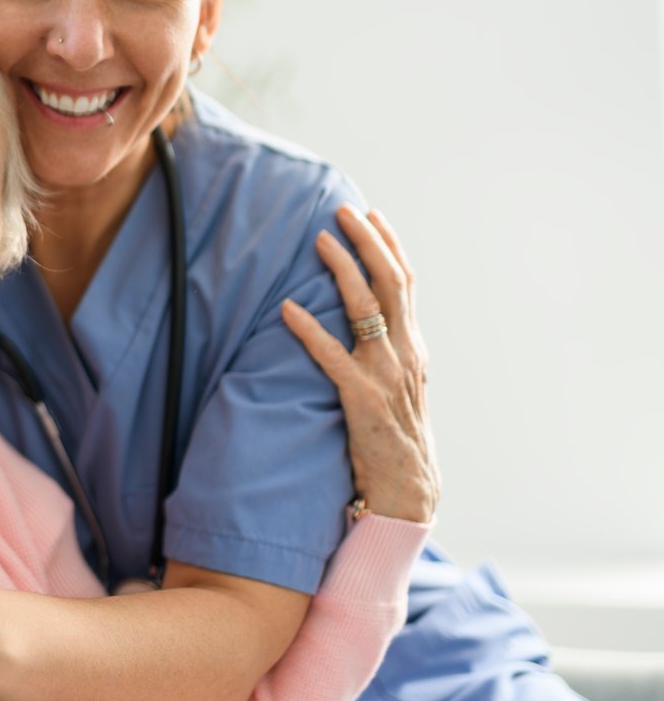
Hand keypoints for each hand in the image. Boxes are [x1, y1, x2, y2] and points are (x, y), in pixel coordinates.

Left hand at [282, 205, 440, 523]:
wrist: (408, 489)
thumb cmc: (396, 438)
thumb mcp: (400, 386)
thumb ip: (388, 352)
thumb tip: (371, 321)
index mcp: (413, 347)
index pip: (406, 283)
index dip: (389, 245)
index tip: (370, 215)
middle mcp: (405, 353)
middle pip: (391, 283)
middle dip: (367, 242)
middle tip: (342, 210)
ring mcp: (386, 375)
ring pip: (367, 309)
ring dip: (342, 270)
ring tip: (319, 240)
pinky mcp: (361, 399)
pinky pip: (332, 356)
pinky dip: (309, 329)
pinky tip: (287, 309)